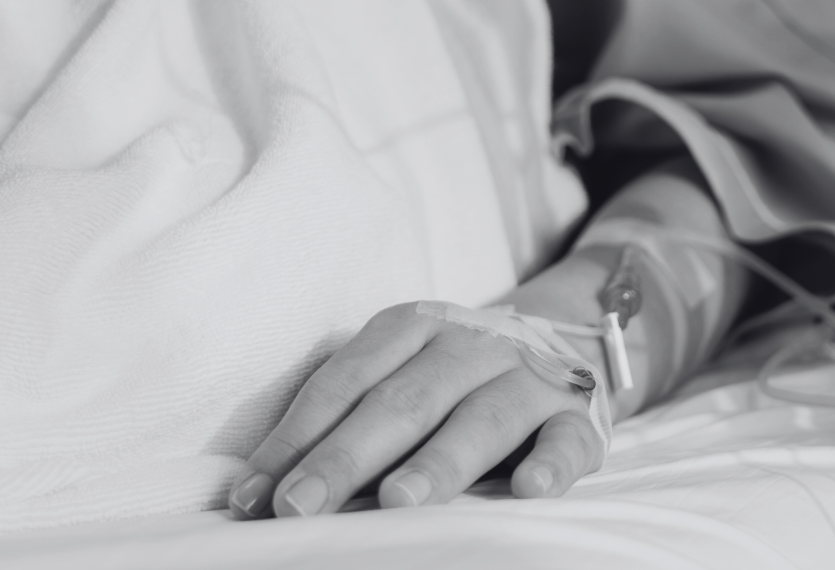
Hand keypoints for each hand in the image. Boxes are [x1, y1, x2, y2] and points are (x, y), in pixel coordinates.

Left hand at [227, 302, 605, 518]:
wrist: (567, 341)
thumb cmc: (458, 379)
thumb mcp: (403, 374)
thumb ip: (345, 422)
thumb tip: (261, 493)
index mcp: (416, 327)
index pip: (346, 380)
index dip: (298, 435)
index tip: (255, 495)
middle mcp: (473, 344)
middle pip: (404, 401)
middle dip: (346, 457)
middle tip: (300, 507)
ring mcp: (530, 378)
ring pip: (483, 419)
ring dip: (439, 462)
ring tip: (397, 502)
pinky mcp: (579, 417)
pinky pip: (567, 440)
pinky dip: (552, 464)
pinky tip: (529, 489)